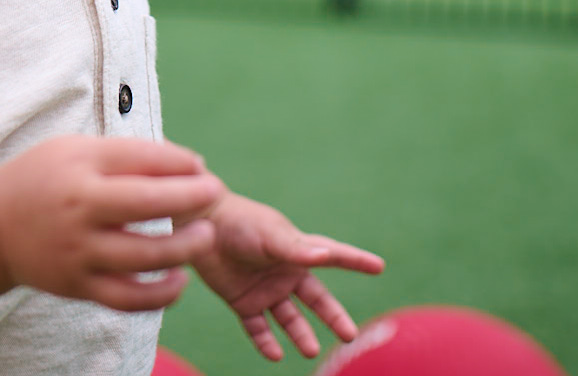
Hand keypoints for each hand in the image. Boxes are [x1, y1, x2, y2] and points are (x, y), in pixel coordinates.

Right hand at [0, 136, 223, 311]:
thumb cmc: (44, 179)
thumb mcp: (76, 150)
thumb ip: (127, 156)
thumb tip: (189, 165)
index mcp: (79, 167)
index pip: (140, 158)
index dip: (179, 162)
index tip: (200, 165)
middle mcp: (78, 208)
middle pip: (146, 203)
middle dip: (190, 197)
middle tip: (216, 193)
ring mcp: (78, 251)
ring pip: (143, 256)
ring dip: (185, 247)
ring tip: (208, 235)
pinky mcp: (78, 286)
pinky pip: (128, 298)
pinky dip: (160, 295)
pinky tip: (180, 279)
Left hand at [190, 193, 384, 362]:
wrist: (198, 225)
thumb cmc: (239, 222)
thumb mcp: (270, 235)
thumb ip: (295, 249)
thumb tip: (326, 255)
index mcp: (297, 250)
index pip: (332, 256)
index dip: (355, 261)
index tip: (379, 266)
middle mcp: (285, 272)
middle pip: (316, 300)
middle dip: (333, 317)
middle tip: (349, 335)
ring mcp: (265, 289)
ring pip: (289, 319)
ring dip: (301, 335)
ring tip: (311, 351)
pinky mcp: (242, 301)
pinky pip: (258, 328)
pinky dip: (266, 342)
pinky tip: (275, 355)